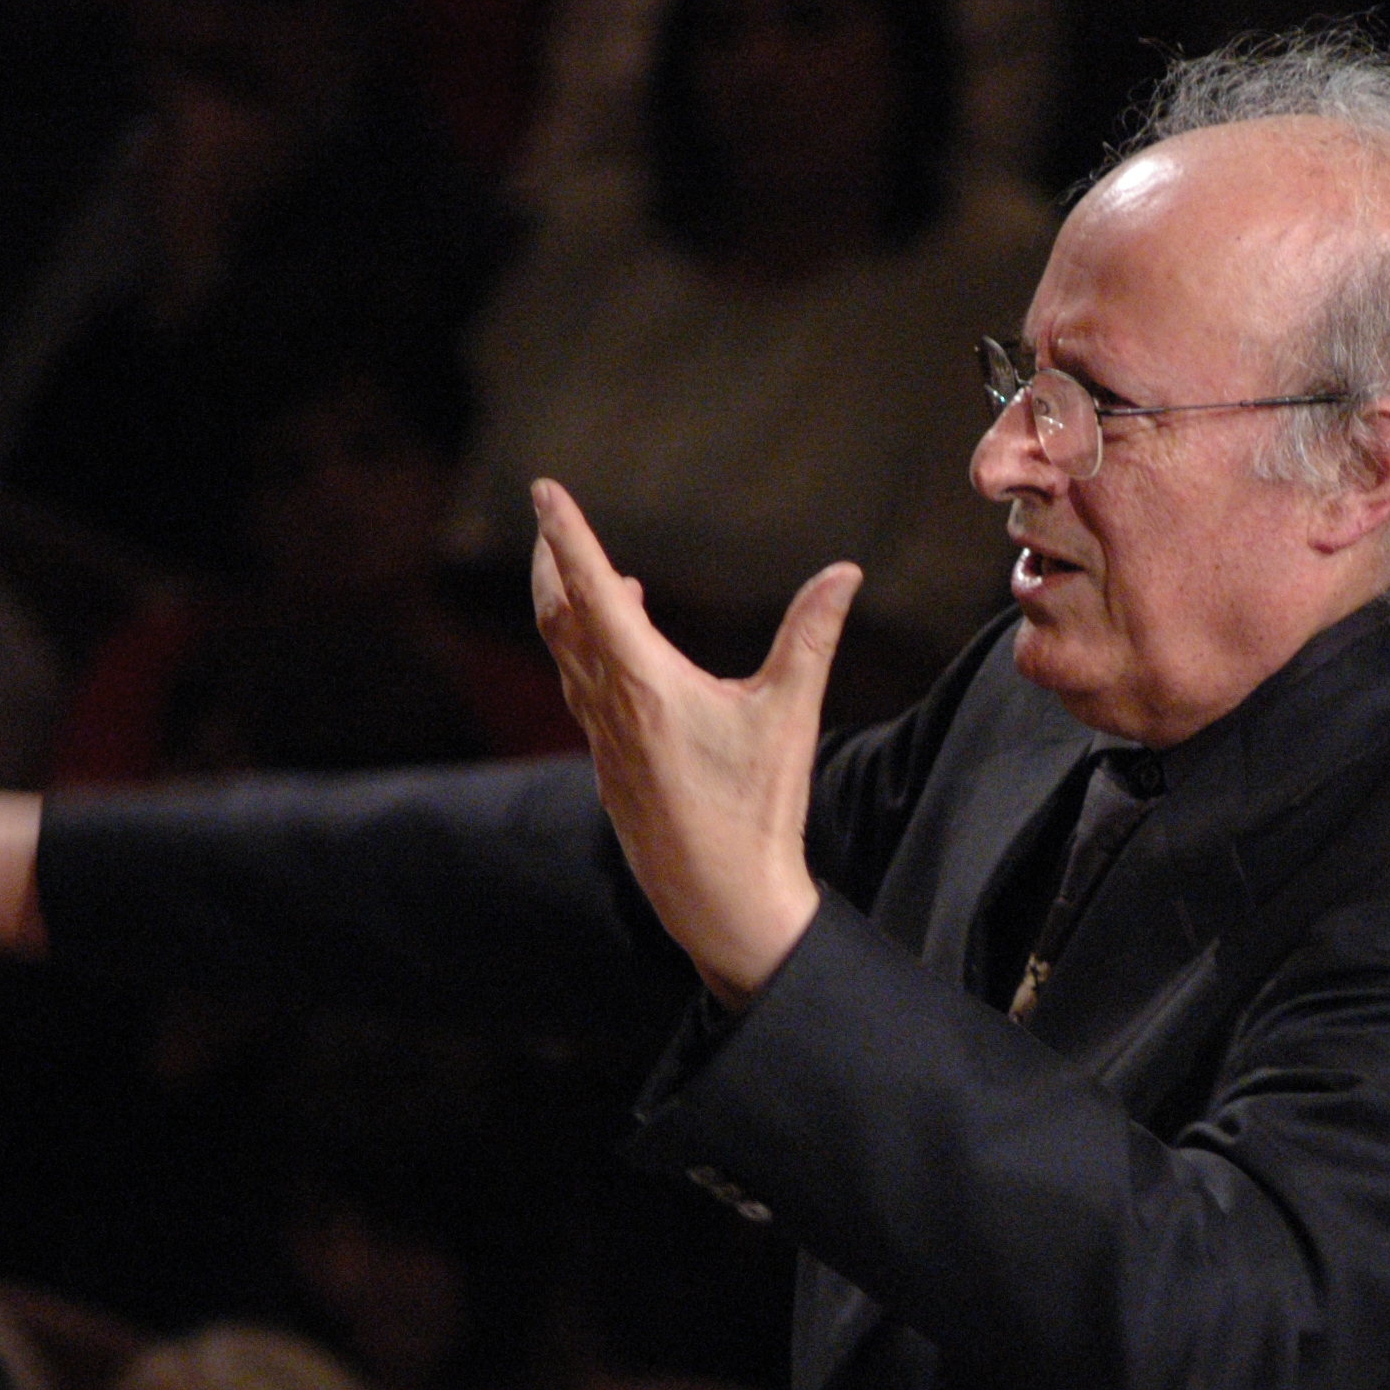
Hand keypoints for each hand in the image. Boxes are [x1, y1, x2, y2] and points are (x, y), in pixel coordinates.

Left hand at [528, 479, 857, 1005]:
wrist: (720, 900)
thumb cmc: (755, 809)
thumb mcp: (790, 715)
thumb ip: (811, 636)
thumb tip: (845, 571)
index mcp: (643, 681)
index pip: (591, 588)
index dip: (567, 533)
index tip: (544, 489)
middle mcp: (608, 706)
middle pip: (557, 618)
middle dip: (549, 565)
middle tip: (546, 523)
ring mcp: (603, 741)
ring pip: (567, 657)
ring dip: (571, 611)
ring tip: (601, 582)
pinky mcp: (611, 769)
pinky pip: (585, 695)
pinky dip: (590, 656)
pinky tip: (625, 663)